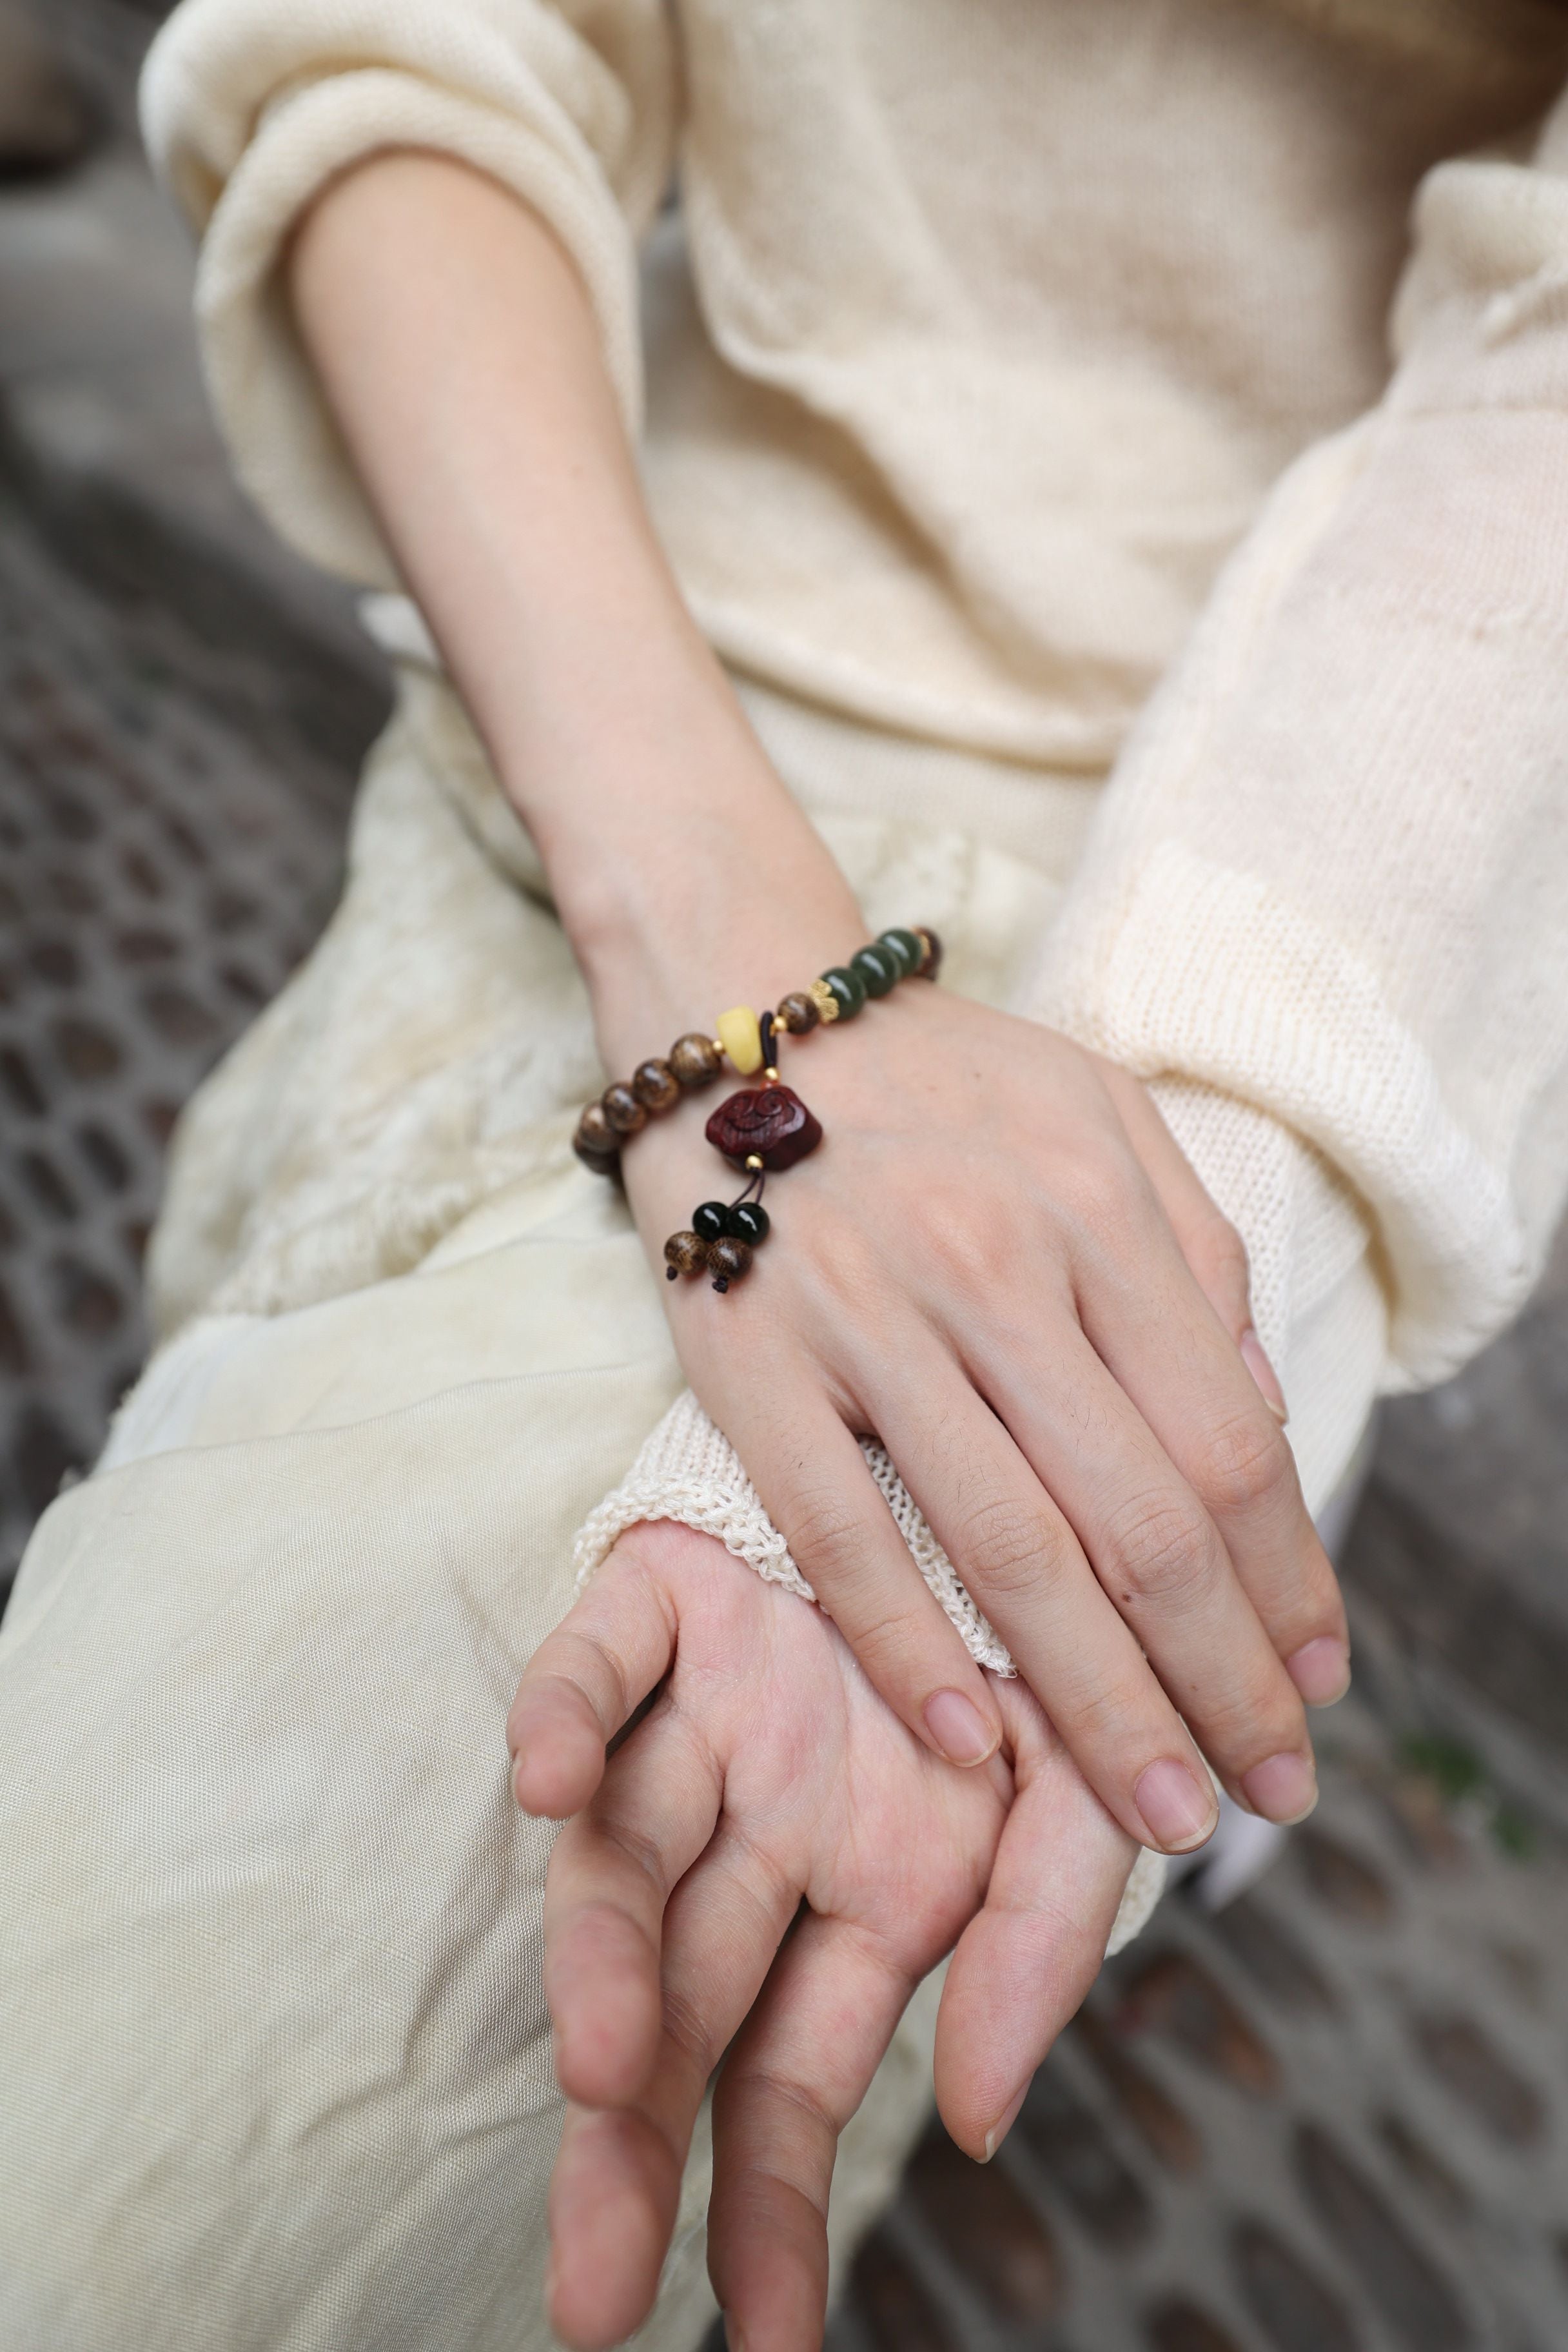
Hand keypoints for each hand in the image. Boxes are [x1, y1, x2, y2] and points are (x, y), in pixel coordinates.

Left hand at [507, 1522, 1137, 2351]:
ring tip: (601, 2070)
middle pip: (682, 2004)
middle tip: (592, 2291)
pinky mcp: (666, 1594)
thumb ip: (1036, 1951)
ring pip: (625, 1860)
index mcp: (867, 1889)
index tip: (753, 2340)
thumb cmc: (1074, 1638)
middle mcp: (768, 1824)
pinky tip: (553, 1784)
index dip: (766, 2210)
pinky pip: (599, 1662)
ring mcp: (711, 1712)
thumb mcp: (1093, 1803)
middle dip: (635, 2149)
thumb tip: (968, 2123)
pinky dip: (568, 1717)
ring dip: (603, 1963)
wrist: (1046, 1454)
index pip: (792, 2077)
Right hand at [621, 985, 1346, 1854]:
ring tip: (1162, 1817)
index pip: (1226, 1439)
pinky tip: (975, 1746)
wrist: (738, 1008)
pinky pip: (838, 1533)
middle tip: (1270, 1793)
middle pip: (1142, 1520)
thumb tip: (1266, 1413)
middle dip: (1221, 1683)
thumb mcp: (1100, 1112)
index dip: (1287, 1581)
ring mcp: (868, 1317)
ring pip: (1011, 1551)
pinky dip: (908, 1649)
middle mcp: (996, 1264)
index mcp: (1097, 1205)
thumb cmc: (938, 1079)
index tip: (1317, 1683)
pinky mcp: (749, 1360)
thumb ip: (1194, 1252)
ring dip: (1101, 1706)